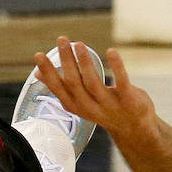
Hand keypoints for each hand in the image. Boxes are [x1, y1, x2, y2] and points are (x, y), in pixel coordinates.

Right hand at [32, 37, 156, 139]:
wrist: (135, 132)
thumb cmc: (102, 110)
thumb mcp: (79, 102)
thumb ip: (61, 87)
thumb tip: (36, 74)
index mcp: (75, 105)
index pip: (57, 88)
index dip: (48, 72)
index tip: (39, 54)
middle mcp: (89, 107)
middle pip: (74, 83)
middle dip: (67, 60)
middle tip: (62, 40)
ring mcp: (109, 105)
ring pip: (93, 82)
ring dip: (85, 62)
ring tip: (79, 44)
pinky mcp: (129, 101)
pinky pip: (122, 82)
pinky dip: (116, 67)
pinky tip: (111, 51)